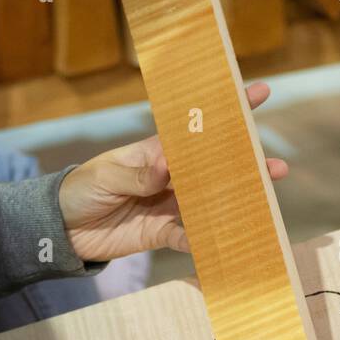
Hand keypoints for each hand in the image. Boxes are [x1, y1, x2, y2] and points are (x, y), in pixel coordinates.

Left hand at [58, 81, 288, 263]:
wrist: (62, 228)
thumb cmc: (81, 189)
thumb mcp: (105, 176)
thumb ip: (137, 174)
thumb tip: (166, 168)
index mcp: (157, 151)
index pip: (196, 128)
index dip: (227, 110)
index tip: (257, 94)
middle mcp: (170, 176)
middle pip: (214, 168)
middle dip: (246, 166)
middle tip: (277, 168)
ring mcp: (169, 204)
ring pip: (210, 202)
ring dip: (236, 204)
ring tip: (264, 204)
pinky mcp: (162, 233)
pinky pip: (190, 237)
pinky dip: (207, 242)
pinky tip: (228, 244)